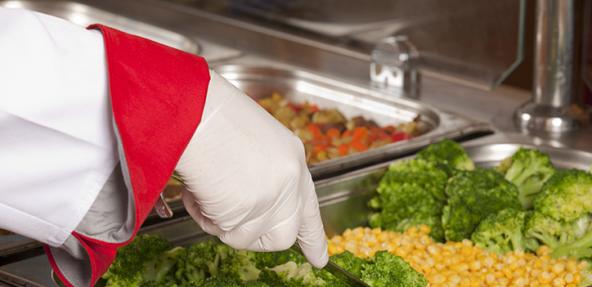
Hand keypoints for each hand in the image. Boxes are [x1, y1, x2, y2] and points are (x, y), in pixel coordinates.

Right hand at [176, 71, 327, 267]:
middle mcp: (291, 179)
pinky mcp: (254, 210)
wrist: (195, 109)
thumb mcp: (247, 142)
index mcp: (290, 156)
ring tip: (205, 189)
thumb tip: (243, 199)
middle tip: (230, 223)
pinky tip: (199, 190)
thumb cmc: (208, 114)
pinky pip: (225, 232)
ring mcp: (276, 197)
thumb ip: (257, 174)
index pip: (308, 205)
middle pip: (283, 235)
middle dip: (255, 238)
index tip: (320, 258)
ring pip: (248, 237)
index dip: (313, 236)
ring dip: (221, 221)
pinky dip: (205, 217)